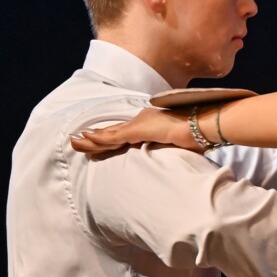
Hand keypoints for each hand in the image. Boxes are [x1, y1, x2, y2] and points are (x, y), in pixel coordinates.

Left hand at [70, 107, 193, 156]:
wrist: (202, 125)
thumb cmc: (197, 134)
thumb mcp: (182, 144)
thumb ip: (173, 147)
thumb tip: (175, 155)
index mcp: (150, 125)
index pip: (126, 134)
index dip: (110, 137)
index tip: (97, 140)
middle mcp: (141, 121)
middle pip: (113, 132)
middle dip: (95, 137)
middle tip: (78, 140)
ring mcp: (138, 125)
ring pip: (108, 134)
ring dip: (91, 139)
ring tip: (75, 141)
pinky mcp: (137, 130)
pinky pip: (113, 136)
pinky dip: (99, 138)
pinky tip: (87, 139)